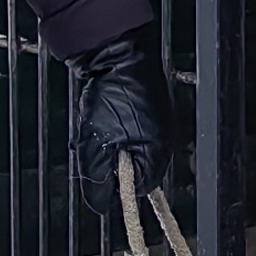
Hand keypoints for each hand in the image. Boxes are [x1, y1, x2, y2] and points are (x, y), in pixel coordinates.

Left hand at [70, 31, 174, 215]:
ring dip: (106, 144)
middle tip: (91, 146)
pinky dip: (110, 128)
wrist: (117, 51)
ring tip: (93, 125)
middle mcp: (163, 139)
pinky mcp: (146, 106)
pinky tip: (98, 114)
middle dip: (108, 164)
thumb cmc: (114, 95)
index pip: (138, 189)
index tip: (96, 176)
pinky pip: (126, 129)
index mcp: (158, 153)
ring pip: (126, 149)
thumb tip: (100, 204)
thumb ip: (99, 180)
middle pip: (133, 170)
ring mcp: (156, 121)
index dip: (114, 187)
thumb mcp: (97, 145)